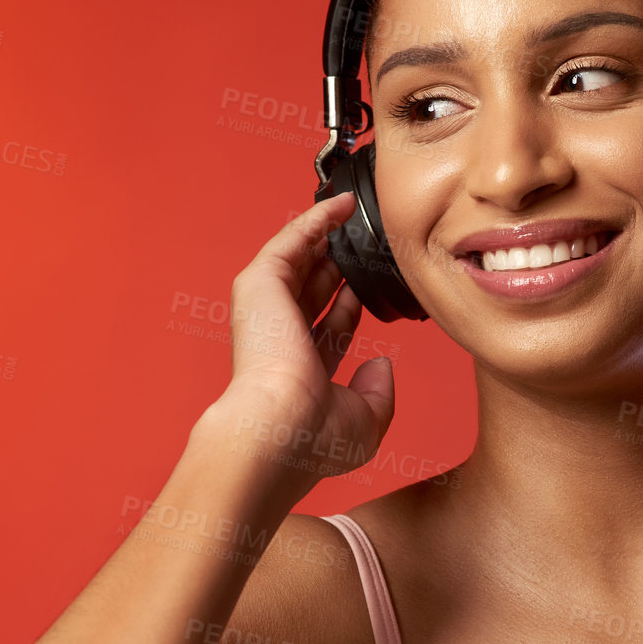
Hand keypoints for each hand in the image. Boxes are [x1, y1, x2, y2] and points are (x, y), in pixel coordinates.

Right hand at [201, 192, 396, 494]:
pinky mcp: (260, 284)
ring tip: (352, 207)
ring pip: (299, 260)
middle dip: (335, 263)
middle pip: (312, 288)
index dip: (351, 305)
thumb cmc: (312, 438)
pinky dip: (314, 221)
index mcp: (300, 369)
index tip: (371, 285)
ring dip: (323, 233)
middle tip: (363, 237)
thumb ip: (378, 393)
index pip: (329, 326)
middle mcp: (280, 336)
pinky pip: (291, 241)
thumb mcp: (363, 421)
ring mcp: (267, 308)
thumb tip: (382, 364)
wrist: (278, 428)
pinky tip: (340, 205)